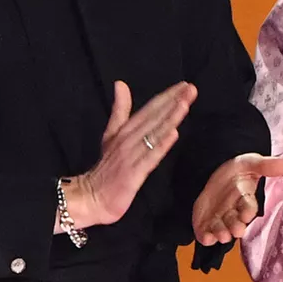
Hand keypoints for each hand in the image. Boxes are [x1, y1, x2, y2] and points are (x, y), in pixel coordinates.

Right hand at [64, 81, 195, 229]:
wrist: (91, 197)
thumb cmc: (106, 168)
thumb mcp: (111, 134)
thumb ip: (119, 110)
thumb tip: (120, 84)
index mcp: (125, 129)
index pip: (149, 109)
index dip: (167, 96)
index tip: (185, 84)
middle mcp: (128, 139)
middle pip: (154, 117)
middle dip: (173, 102)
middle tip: (191, 88)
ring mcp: (131, 156)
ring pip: (153, 133)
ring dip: (170, 118)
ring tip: (185, 103)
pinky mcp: (133, 174)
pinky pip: (149, 158)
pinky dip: (161, 145)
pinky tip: (173, 134)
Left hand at [192, 153, 282, 245]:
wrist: (210, 174)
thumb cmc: (235, 172)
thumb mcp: (249, 163)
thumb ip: (265, 165)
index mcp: (245, 200)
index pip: (248, 206)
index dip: (248, 210)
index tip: (247, 213)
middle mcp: (234, 213)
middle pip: (236, 221)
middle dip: (237, 226)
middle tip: (237, 229)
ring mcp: (219, 221)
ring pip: (222, 230)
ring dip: (222, 233)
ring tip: (222, 235)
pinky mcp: (205, 225)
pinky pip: (206, 235)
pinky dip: (206, 238)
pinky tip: (206, 238)